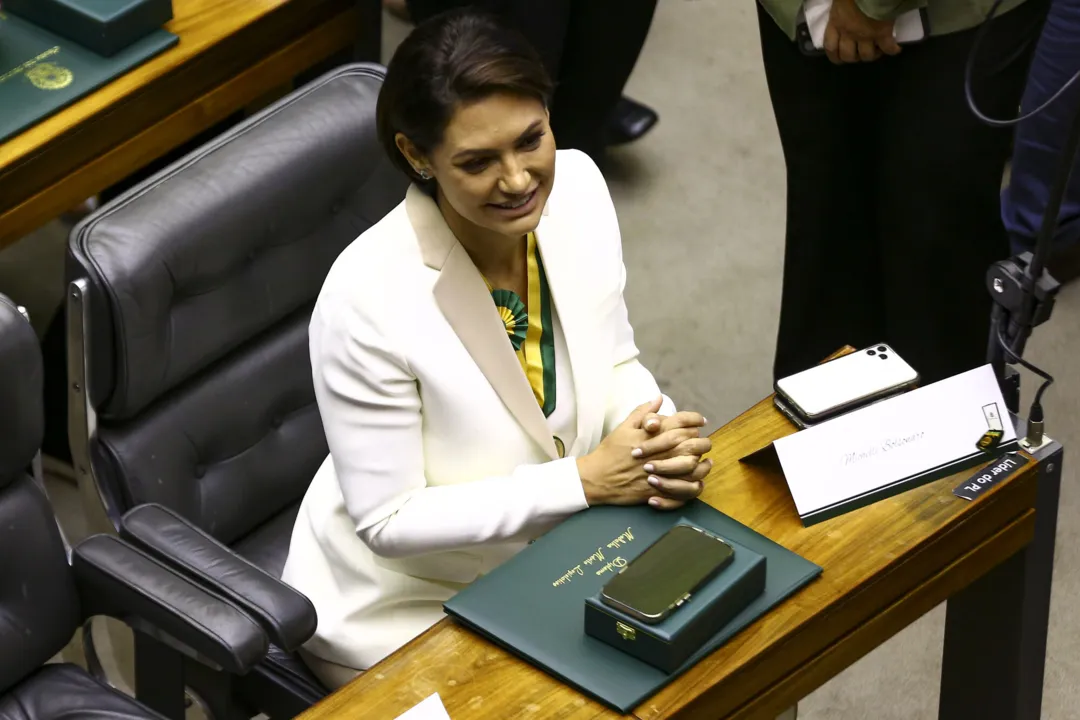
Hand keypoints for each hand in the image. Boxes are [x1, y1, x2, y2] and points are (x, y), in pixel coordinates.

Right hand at [577, 398, 706, 509]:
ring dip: (702, 462)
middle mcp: (660, 452)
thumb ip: (643, 412)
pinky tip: (698, 478)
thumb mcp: (623, 427)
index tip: (700, 420)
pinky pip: (684, 488)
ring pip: (693, 466)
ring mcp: (661, 472)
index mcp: (652, 434)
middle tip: (703, 440)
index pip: (682, 422)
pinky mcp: (659, 489)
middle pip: (692, 443)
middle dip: (701, 440)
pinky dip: (695, 482)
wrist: (597, 478)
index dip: (695, 419)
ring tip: (705, 459)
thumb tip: (658, 399)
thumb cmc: (610, 451)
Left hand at [824, 0, 900, 64]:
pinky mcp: (883, 33)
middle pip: (848, 56)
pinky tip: (896, 49)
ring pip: (866, 55)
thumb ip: (839, 9)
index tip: (840, 58)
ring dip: (871, 55)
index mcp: (837, 23)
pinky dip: (892, 50)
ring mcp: (866, 35)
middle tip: (859, 54)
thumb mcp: (839, 0)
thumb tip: (840, 9)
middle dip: (853, 58)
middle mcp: (849, 34)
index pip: (830, 47)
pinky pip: (888, 48)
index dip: (834, 56)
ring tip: (877, 51)